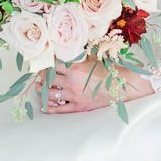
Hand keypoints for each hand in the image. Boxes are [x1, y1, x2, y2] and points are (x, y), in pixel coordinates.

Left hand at [33, 56, 153, 114]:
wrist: (122, 86)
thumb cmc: (109, 70)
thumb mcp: (92, 59)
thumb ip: (78, 56)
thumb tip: (67, 52)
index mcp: (74, 68)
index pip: (52, 66)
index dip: (45, 65)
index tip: (42, 64)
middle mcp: (71, 82)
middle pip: (48, 80)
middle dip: (42, 77)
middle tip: (39, 75)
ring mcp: (74, 96)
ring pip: (50, 94)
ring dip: (42, 90)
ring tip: (38, 87)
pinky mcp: (78, 107)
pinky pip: (60, 109)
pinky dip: (50, 108)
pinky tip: (44, 106)